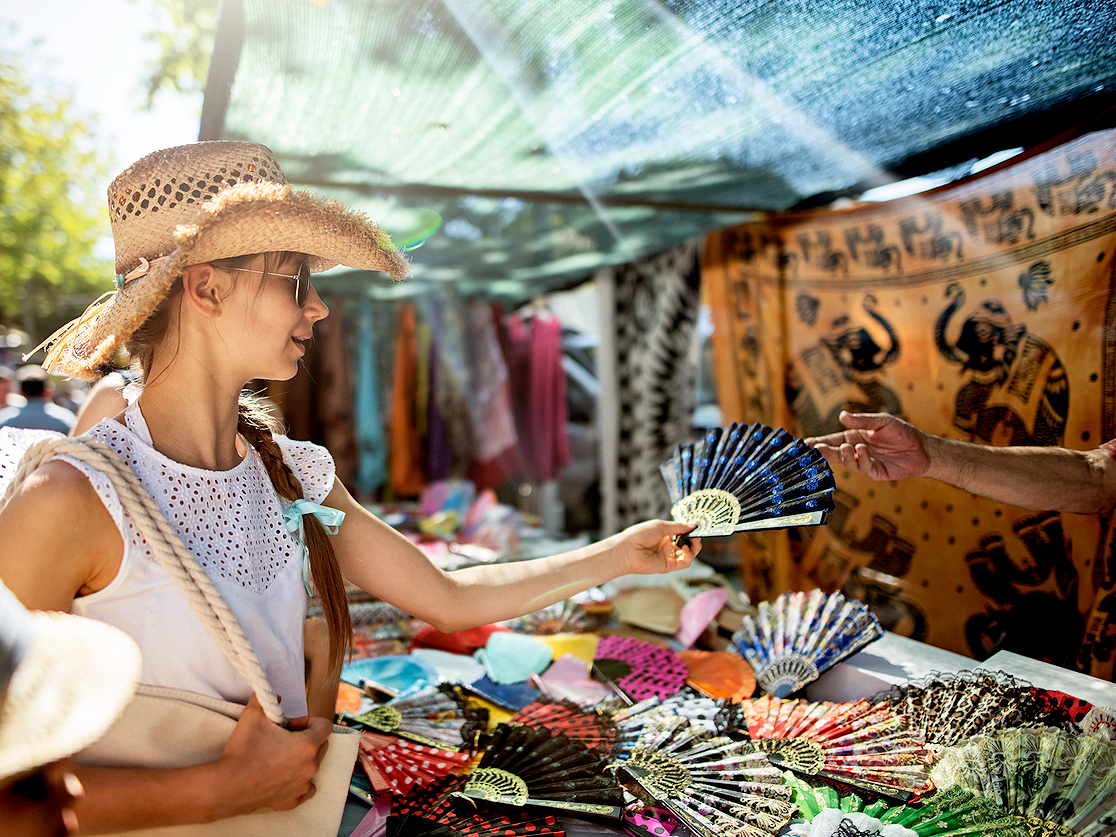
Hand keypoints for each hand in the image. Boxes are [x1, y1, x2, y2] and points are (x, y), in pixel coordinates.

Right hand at [214, 694, 331, 817]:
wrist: (226, 786)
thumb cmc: (242, 751)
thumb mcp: (254, 715)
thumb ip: (268, 698)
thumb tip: (276, 696)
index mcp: (307, 745)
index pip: (325, 726)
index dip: (308, 721)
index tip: (289, 725)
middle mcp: (310, 766)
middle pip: (322, 745)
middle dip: (307, 738)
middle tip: (283, 738)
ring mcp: (302, 785)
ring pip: (314, 766)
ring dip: (303, 759)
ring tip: (280, 756)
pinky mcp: (292, 801)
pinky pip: (306, 789)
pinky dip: (299, 781)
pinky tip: (285, 776)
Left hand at [610, 519, 700, 574]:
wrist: (627, 550)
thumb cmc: (639, 535)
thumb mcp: (660, 526)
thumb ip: (678, 527)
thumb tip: (693, 525)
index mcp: (664, 535)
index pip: (682, 534)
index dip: (690, 531)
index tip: (697, 527)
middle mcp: (667, 546)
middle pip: (688, 545)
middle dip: (695, 540)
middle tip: (697, 536)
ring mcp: (668, 556)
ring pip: (688, 555)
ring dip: (694, 548)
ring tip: (694, 541)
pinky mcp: (668, 566)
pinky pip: (684, 563)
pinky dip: (689, 556)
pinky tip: (685, 548)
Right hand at [805, 411, 929, 480]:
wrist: (922, 448)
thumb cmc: (902, 433)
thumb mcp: (881, 421)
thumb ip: (862, 420)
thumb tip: (841, 416)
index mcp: (854, 438)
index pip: (833, 440)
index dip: (819, 442)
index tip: (806, 443)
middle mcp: (857, 451)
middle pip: (835, 453)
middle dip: (823, 453)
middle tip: (814, 450)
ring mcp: (865, 463)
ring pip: (847, 463)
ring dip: (844, 456)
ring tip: (847, 448)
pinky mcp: (876, 472)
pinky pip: (864, 467)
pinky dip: (862, 459)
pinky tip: (863, 450)